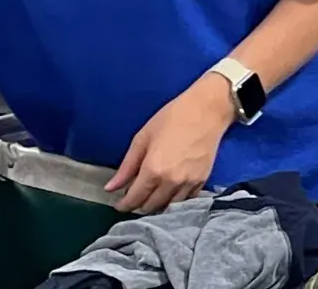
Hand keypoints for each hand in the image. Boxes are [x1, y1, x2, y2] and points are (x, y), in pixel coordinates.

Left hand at [105, 75, 234, 213]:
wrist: (207, 110)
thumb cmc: (172, 118)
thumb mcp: (143, 138)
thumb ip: (127, 166)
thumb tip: (110, 188)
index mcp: (153, 171)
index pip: (134, 199)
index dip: (123, 205)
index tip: (119, 205)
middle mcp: (171, 182)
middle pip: (150, 206)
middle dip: (139, 205)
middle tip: (134, 197)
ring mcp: (188, 183)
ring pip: (168, 207)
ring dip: (157, 205)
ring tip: (151, 196)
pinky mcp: (202, 181)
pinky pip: (185, 201)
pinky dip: (175, 200)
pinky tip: (169, 193)